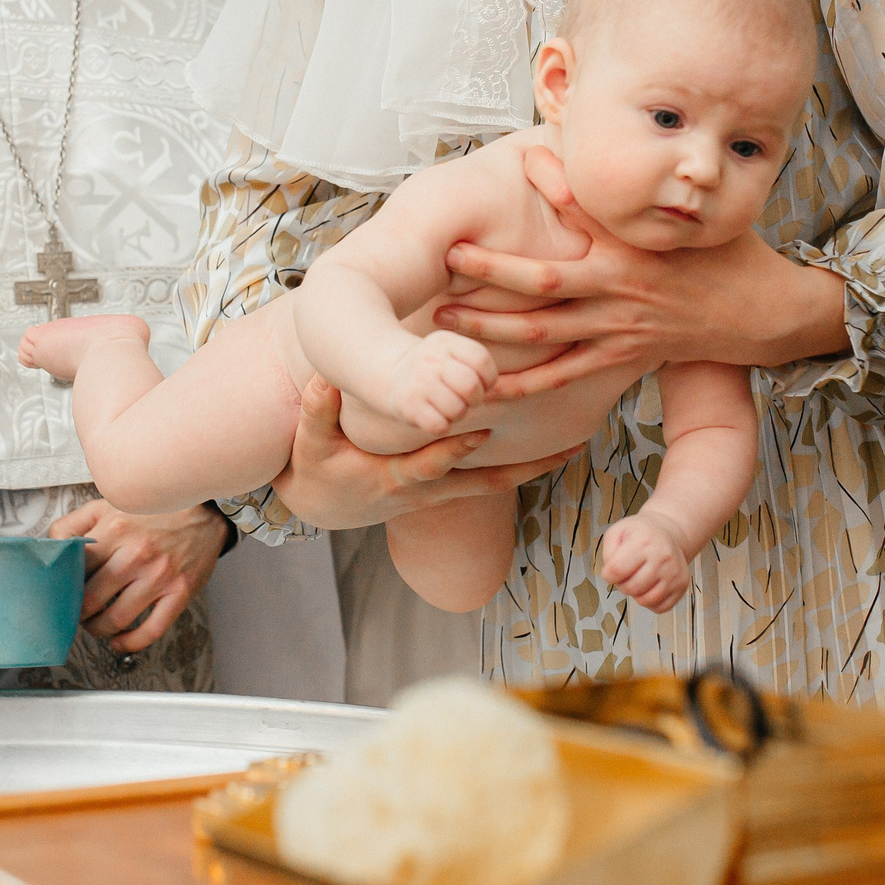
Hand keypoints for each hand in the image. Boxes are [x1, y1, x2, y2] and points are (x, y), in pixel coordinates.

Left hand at [51, 498, 220, 652]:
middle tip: (76, 612)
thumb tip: (48, 548)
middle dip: (78, 612)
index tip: (61, 593)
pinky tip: (119, 641)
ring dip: (98, 629)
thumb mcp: (108, 505)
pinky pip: (152, 630)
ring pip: (116, 619)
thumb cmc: (155, 511)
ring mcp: (160, 576)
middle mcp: (137, 554)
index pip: (75, 569)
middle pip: (91, 599)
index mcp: (115, 530)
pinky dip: (130, 642)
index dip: (63, 586)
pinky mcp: (180, 592)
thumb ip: (73, 525)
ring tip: (94, 625)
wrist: (205, 512)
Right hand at [271, 372, 577, 529]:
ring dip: (533, 469)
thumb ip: (318, 412)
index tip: (480, 431)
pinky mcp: (449, 487)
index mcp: (393, 479)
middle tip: (558, 448)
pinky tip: (556, 450)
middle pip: (481, 482)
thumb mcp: (310, 443)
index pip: (429, 464)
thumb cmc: (318, 467)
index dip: (454, 450)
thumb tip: (324, 379)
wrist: (326, 505)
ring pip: (495, 484)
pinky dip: (523, 468)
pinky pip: (493, 482)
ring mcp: (441, 492)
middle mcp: (426, 490)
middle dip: (520, 468)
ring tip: (574, 448)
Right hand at [384, 331, 498, 433]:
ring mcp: (417, 382)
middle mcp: (429, 359)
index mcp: (445, 341)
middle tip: (467, 400)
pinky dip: (442, 425)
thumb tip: (503, 389)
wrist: (387, 372)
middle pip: (470, 386)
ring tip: (449, 407)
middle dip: (475, 399)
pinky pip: (439, 425)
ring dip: (458, 414)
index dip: (488, 378)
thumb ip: (477, 362)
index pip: (481, 360)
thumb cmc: (434, 367)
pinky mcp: (407, 406)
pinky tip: (434, 416)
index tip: (481, 384)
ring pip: (457, 409)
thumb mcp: (452, 351)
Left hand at [435, 145, 845, 397]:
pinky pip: (565, 376)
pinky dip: (525, 385)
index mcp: (627, 247)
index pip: (566, 231)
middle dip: (486, 284)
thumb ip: (603, 192)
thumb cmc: (714, 249)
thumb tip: (544, 154)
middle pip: (541, 291)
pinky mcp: (622, 355)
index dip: (521, 223)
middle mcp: (619, 289)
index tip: (469, 223)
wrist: (762, 310)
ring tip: (440, 329)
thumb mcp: (669, 213)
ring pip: (544, 337)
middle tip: (439, 278)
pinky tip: (487, 389)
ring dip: (490, 334)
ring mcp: (620, 328)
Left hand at [599, 514, 690, 611]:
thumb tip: (611, 575)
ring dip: (636, 594)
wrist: (668, 534)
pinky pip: (660, 607)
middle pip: (630, 588)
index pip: (616, 570)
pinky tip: (649, 587)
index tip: (611, 570)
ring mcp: (674, 573)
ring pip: (645, 600)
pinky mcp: (682, 585)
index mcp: (644, 542)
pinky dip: (650, 602)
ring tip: (637, 579)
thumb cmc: (641, 534)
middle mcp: (662, 557)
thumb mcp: (617, 532)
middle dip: (622, 585)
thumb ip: (608, 553)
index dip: (608, 574)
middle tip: (626, 574)